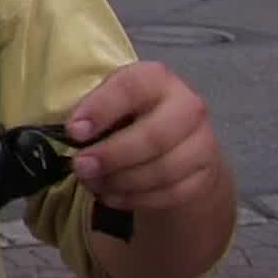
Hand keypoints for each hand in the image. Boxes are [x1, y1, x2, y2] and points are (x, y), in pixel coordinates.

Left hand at [67, 62, 222, 212]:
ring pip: (164, 170)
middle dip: (111, 156)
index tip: (74, 131)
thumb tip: (71, 134)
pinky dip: (137, 198)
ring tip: (93, 183)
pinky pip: (172, 193)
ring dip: (121, 182)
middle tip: (80, 167)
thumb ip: (91, 112)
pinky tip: (112, 196)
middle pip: (153, 137)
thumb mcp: (108, 102)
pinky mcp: (206, 175)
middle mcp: (187, 106)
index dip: (101, 110)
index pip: (130, 89)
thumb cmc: (129, 117)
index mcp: (155, 78)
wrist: (176, 143)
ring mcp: (203, 142)